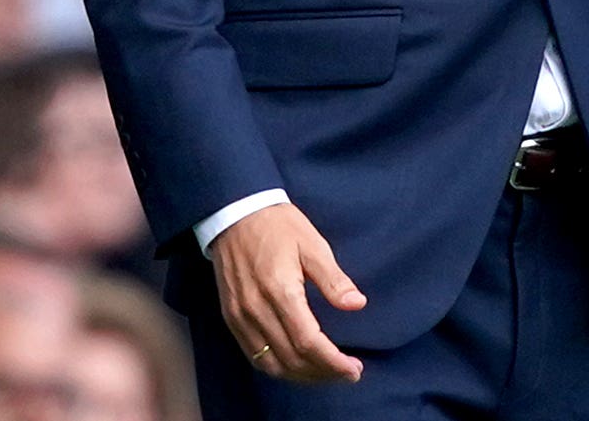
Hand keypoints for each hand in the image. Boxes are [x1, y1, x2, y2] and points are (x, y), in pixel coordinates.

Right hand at [207, 202, 367, 383]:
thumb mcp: (313, 244)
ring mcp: (240, 316)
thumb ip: (334, 279)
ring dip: (301, 376)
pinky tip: (297, 367)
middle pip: (291, 359)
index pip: (308, 342)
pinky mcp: (231, 318)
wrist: (235, 212)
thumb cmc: (278, 225)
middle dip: (323, 373)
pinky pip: (254, 355)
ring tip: (327, 374)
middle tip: (348, 373)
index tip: (354, 368)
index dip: (333, 362)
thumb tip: (357, 304)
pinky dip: (278, 368)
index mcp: (280, 290)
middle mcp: (256, 310)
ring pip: (271, 364)